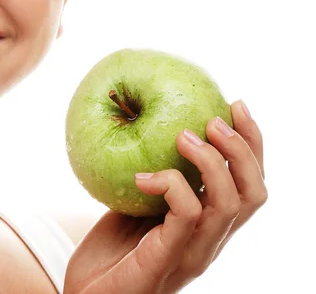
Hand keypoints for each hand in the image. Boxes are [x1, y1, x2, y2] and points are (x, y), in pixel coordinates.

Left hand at [63, 100, 266, 293]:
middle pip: (253, 194)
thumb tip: (144, 120)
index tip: (235, 104)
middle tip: (214, 118)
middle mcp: (209, 240)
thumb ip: (153, 172)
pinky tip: (142, 176)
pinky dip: (170, 185)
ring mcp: (191, 253)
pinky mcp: (166, 260)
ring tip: (182, 136)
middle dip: (243, 149)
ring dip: (211, 162)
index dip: (252, 144)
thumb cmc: (111, 250)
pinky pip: (185, 217)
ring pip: (228, 205)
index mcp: (208, 224)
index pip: (249, 184)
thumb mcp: (137, 202)